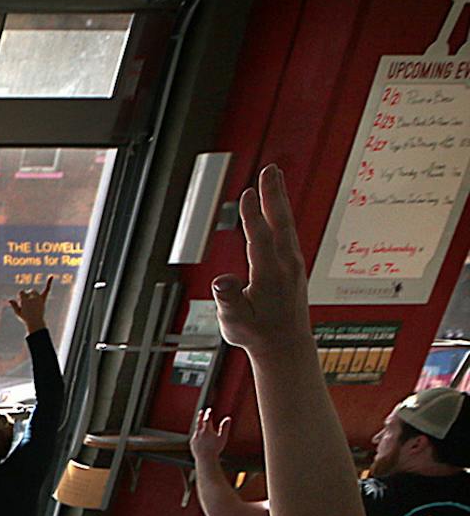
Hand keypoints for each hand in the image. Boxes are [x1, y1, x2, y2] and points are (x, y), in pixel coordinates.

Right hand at [6, 284, 50, 332]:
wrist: (36, 322)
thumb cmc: (26, 318)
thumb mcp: (18, 312)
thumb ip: (14, 305)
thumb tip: (10, 300)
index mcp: (25, 301)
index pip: (22, 292)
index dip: (20, 297)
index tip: (22, 304)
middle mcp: (33, 298)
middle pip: (29, 291)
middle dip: (27, 296)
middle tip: (28, 306)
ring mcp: (39, 298)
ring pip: (34, 292)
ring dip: (32, 295)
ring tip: (32, 303)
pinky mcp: (43, 299)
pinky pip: (47, 289)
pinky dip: (49, 282)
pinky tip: (51, 276)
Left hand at [189, 406, 230, 466]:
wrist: (205, 459)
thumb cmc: (215, 448)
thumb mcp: (222, 438)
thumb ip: (225, 427)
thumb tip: (228, 418)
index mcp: (206, 430)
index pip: (207, 419)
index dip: (208, 414)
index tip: (209, 410)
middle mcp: (199, 432)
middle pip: (199, 422)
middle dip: (201, 416)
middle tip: (201, 411)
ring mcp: (194, 438)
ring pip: (196, 429)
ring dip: (199, 426)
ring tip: (201, 424)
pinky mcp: (192, 443)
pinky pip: (195, 437)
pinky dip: (198, 435)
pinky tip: (201, 438)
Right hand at [213, 165, 312, 355]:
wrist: (285, 345)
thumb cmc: (257, 335)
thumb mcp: (235, 323)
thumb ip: (228, 300)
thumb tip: (222, 281)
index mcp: (270, 277)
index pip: (260, 239)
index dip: (252, 217)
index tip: (246, 194)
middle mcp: (286, 266)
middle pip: (280, 223)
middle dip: (273, 195)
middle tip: (270, 170)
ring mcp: (293, 264)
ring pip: (285, 224)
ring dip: (278, 199)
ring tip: (272, 177)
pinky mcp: (293, 265)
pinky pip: (287, 232)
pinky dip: (280, 214)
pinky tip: (276, 206)